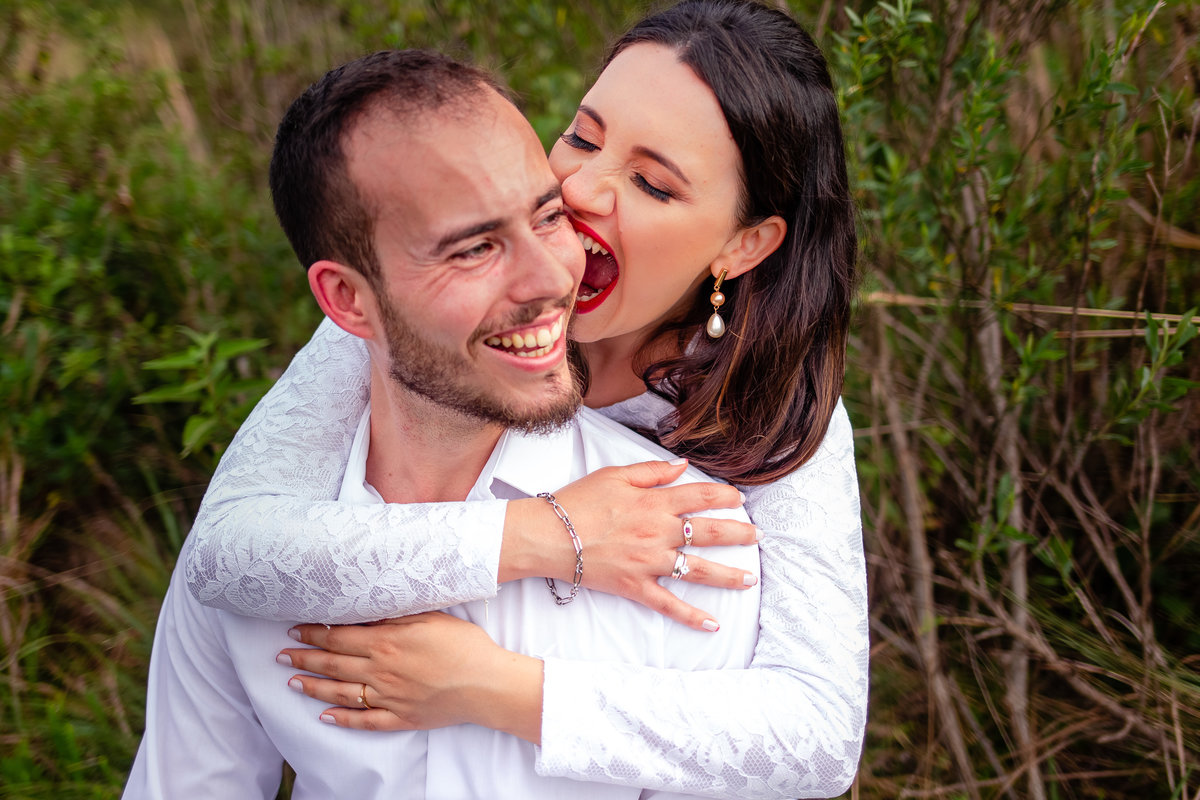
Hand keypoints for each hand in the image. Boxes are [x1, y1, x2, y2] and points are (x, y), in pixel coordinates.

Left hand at [279, 612, 543, 742]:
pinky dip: (342, 720)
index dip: (313, 632)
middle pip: (333, 664)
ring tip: (293, 683)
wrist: (486, 684)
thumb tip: (365, 609)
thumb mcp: (429, 617)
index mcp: (386, 642)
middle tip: (281, 655)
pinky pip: (364, 721)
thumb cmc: (464, 645)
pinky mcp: (400, 718)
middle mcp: (380, 671)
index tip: (294, 628)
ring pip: (340, 694)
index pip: (338, 636)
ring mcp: (388, 697)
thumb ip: (395, 615)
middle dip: (304, 658)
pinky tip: (325, 718)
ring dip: (313, 688)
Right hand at [502, 459, 759, 631]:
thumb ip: (652, 472)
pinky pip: (668, 604)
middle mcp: (657, 532)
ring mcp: (648, 562)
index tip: (740, 499)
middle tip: (758, 537)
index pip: (700, 496)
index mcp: (654, 502)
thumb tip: (684, 467)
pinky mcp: (634, 586)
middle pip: (709, 533)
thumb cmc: (577, 502)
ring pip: (697, 570)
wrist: (547, 535)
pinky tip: (712, 625)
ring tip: (749, 579)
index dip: (725, 496)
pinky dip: (691, 616)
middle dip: (739, 535)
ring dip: (727, 576)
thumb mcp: (614, 475)